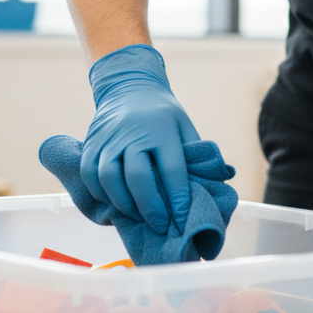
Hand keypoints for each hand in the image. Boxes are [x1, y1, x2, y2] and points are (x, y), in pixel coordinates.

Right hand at [81, 44, 199, 233]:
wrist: (128, 86)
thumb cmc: (162, 113)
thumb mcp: (184, 125)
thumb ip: (197, 153)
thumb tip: (221, 178)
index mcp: (162, 130)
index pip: (172, 169)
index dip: (178, 197)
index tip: (182, 218)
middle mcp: (132, 134)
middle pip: (138, 177)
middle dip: (151, 208)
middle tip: (161, 226)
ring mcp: (108, 139)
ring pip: (110, 178)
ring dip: (124, 204)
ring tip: (139, 218)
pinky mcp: (90, 144)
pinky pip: (91, 175)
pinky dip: (101, 194)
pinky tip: (116, 204)